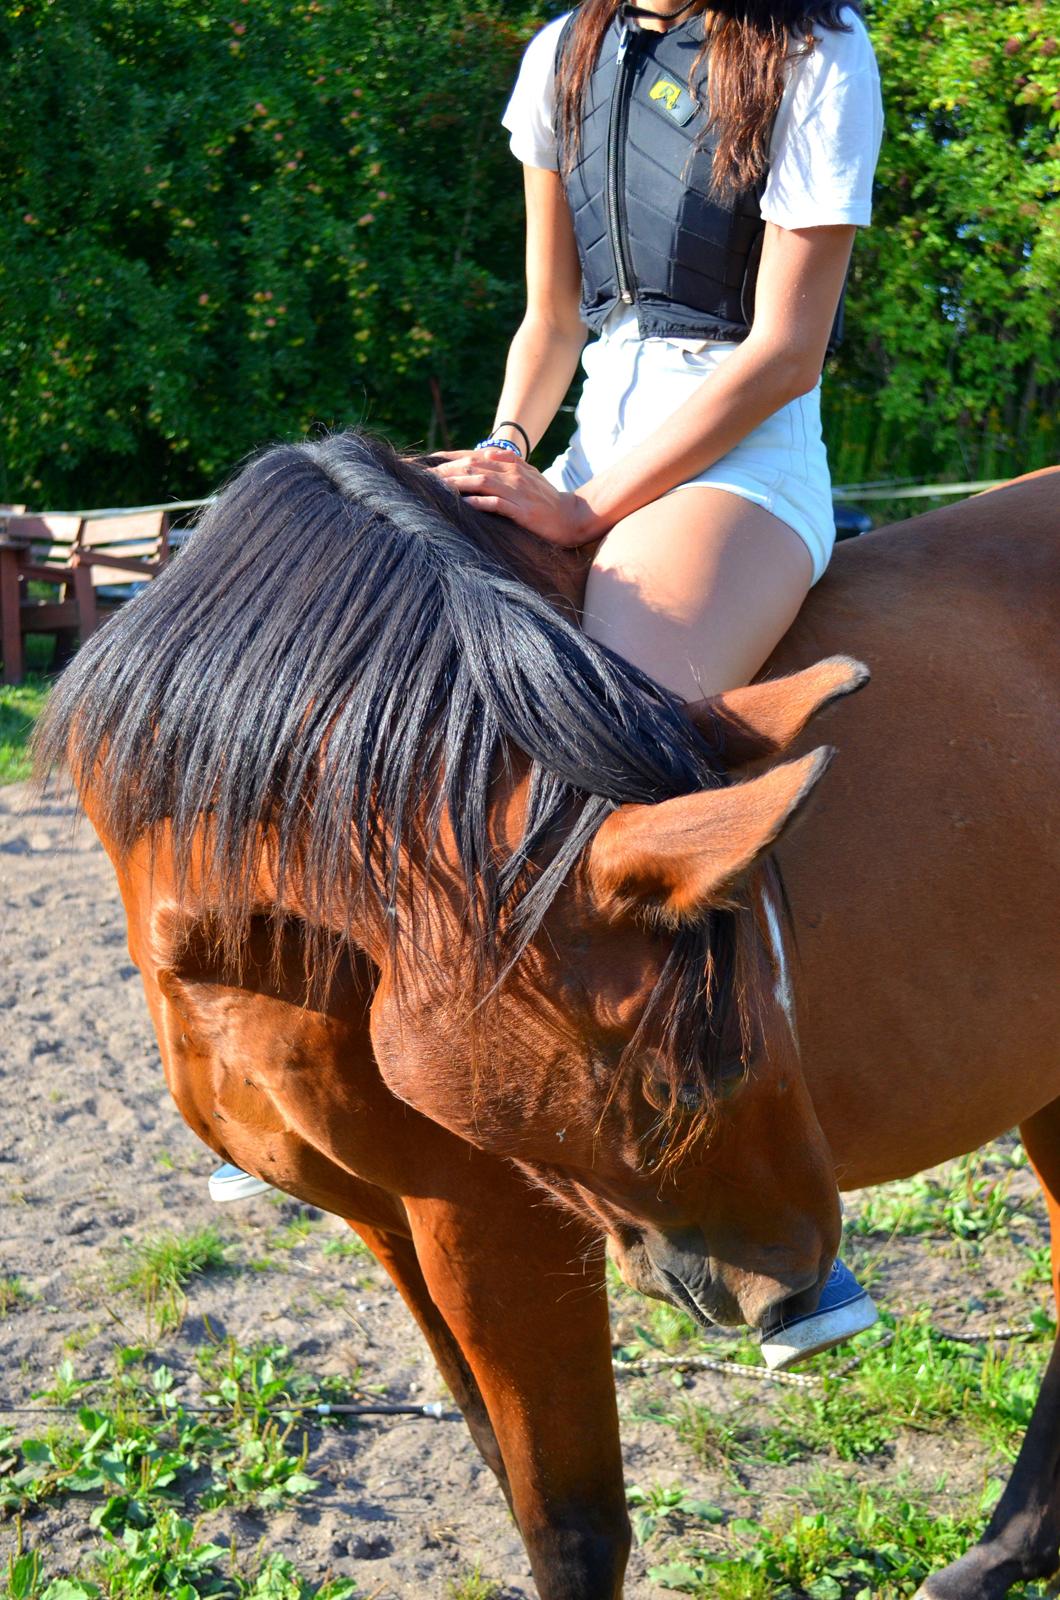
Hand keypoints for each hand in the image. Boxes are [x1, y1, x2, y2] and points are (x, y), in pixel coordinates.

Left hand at [428, 447, 599, 547]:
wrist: (572, 517)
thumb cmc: (545, 498)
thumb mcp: (526, 475)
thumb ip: (506, 464)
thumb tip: (484, 456)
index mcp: (510, 463)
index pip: (473, 455)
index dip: (449, 457)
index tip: (427, 463)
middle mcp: (512, 473)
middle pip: (472, 465)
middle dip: (445, 470)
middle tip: (421, 477)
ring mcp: (518, 491)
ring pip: (481, 481)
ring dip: (456, 484)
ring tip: (435, 488)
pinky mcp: (523, 510)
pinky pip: (497, 504)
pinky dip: (480, 502)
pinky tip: (464, 504)